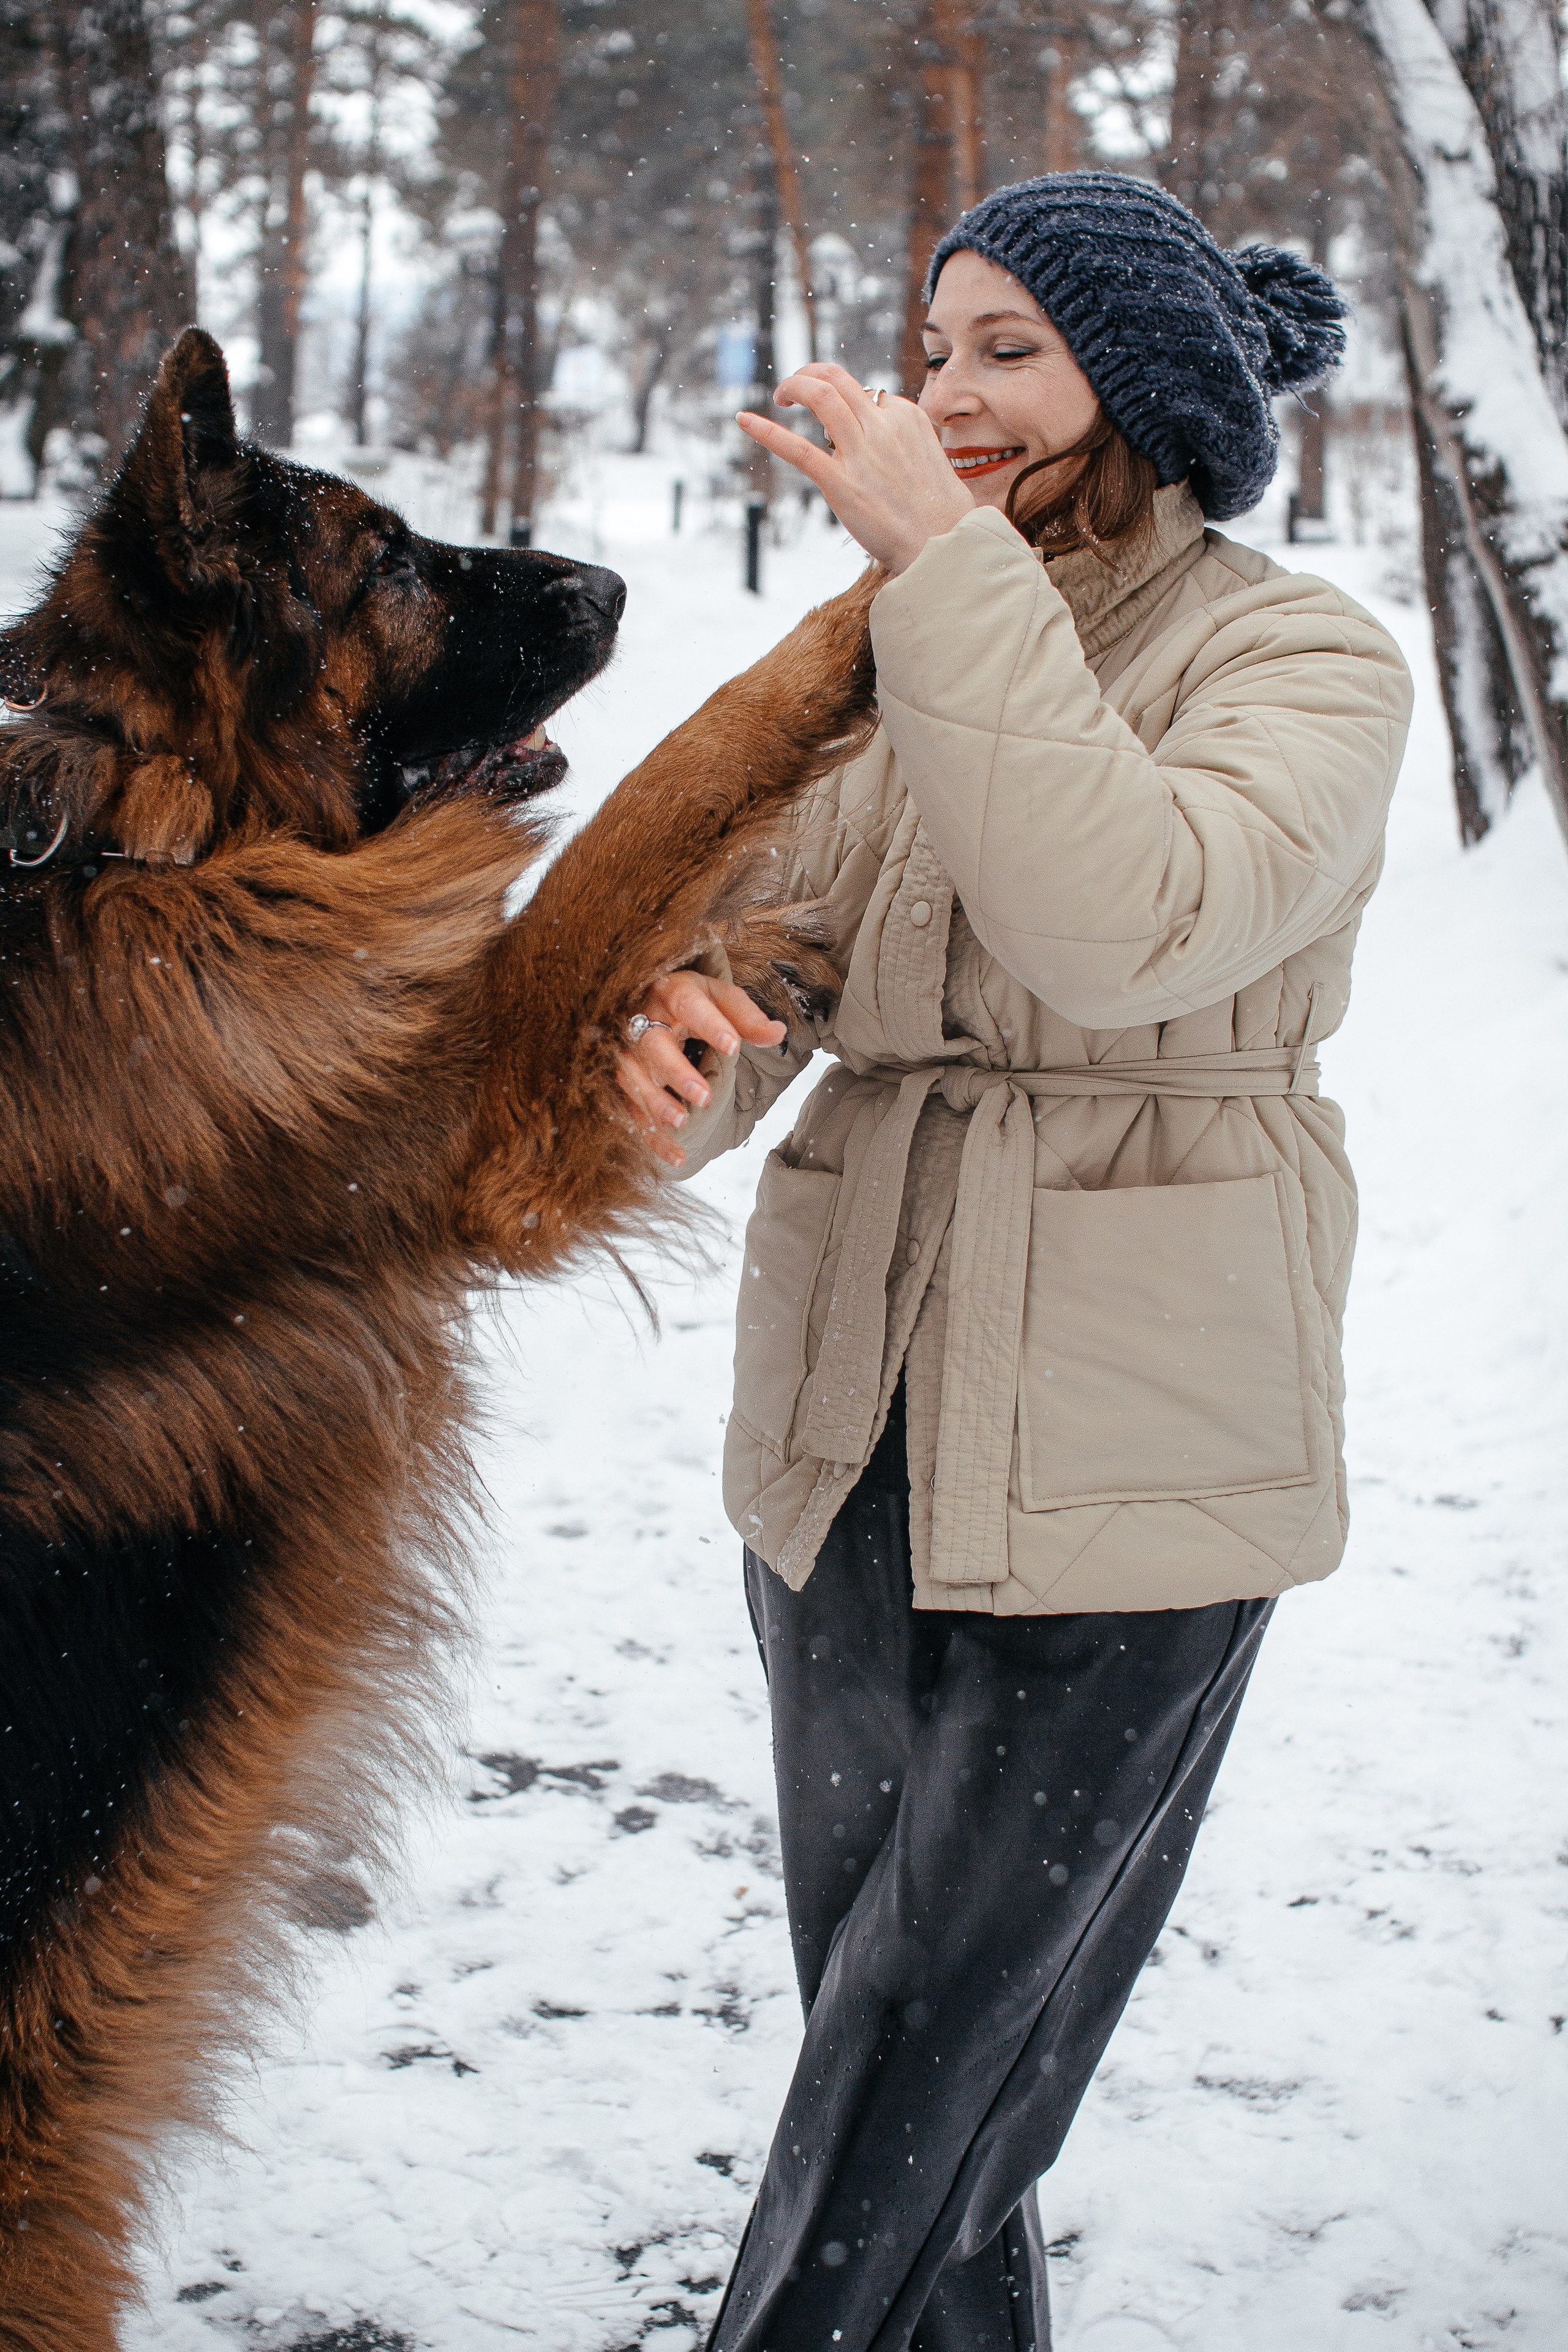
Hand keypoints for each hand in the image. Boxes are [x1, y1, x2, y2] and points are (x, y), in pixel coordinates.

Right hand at [616, 969, 785, 1169]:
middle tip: (703, 1096)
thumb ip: (747, 1018)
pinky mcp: (623, 1082)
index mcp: (672, 993)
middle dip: (676, 1072)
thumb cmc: (692, 1000)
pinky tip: (677, 1157)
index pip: (689, 1005)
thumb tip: (778, 1033)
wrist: (646, 1000)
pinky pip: (632, 1111)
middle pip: (654, 1046)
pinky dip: (652, 1136)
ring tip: (681, 1124)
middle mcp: (644, 1021)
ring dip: (656, 1105)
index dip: (710, 1025)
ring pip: (635, 1080)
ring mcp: (628, 1052)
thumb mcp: (721, 998)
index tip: (733, 1046)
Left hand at [736, 363, 974, 572]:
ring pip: (819, 395)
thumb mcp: (932, 462)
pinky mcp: (840, 482)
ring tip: (781, 396)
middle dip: (809, 374)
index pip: (867, 395)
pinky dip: (766, 431)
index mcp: (906, 416)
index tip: (843, 425)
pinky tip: (744, 420)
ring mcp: (861, 451)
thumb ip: (907, 445)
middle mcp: (882, 425)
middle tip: (793, 388)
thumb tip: (890, 450)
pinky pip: (798, 448)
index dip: (849, 406)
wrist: (945, 545)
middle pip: (837, 378)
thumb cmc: (943, 515)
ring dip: (793, 386)